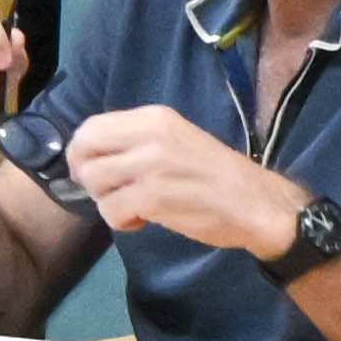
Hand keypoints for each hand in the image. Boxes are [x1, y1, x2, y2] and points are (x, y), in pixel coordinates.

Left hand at [51, 106, 298, 263]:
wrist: (257, 202)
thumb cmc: (215, 175)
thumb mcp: (175, 141)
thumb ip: (136, 142)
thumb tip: (90, 157)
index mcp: (154, 117)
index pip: (91, 127)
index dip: (83, 153)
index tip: (98, 171)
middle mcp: (150, 135)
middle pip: (83, 151)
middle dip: (87, 177)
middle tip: (110, 192)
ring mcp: (152, 165)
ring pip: (94, 182)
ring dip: (106, 202)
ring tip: (133, 207)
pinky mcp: (155, 196)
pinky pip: (112, 211)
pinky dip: (122, 222)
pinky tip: (144, 221)